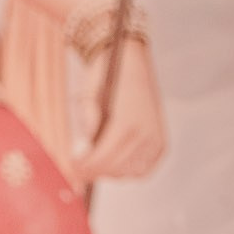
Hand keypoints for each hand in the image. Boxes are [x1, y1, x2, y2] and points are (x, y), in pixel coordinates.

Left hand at [74, 31, 164, 185]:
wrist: (131, 61)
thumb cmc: (107, 77)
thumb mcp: (87, 97)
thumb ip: (86, 125)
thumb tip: (81, 152)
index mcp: (126, 123)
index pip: (101, 159)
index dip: (84, 167)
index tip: (72, 169)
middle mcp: (144, 133)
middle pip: (114, 169)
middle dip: (94, 171)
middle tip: (79, 170)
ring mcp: (155, 139)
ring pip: (128, 172)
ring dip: (111, 172)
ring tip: (96, 164)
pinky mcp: (161, 142)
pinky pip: (144, 169)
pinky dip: (129, 171)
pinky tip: (116, 163)